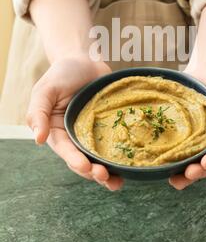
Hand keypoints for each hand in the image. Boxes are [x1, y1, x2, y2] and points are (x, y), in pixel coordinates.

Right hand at [26, 54, 123, 190]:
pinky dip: (121, 160)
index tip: (85, 166)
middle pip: (83, 161)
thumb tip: (38, 139)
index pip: (65, 150)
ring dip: (107, 174)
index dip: (74, 160)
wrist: (85, 59)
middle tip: (104, 175)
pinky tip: (131, 168)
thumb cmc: (62, 73)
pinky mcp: (110, 130)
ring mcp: (93, 135)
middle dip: (92, 172)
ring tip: (118, 182)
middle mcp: (75, 138)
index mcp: (57, 132)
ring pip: (99, 160)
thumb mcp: (45, 90)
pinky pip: (115, 147)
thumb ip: (38, 112)